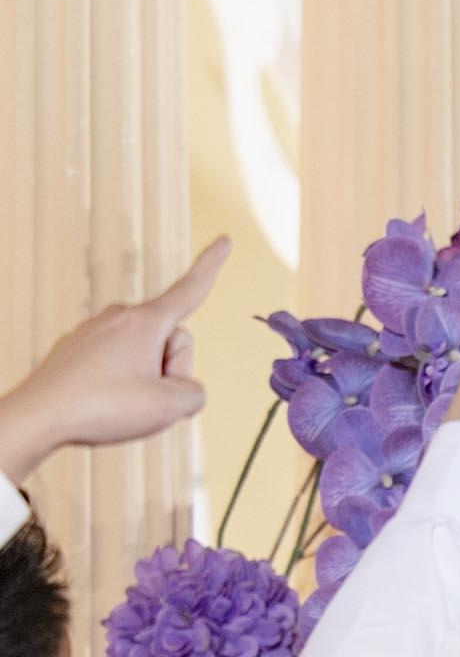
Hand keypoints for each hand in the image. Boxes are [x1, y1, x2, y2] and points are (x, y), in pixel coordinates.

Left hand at [0, 240, 226, 481]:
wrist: (36, 417)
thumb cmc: (103, 407)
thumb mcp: (169, 408)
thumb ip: (194, 393)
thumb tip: (182, 387)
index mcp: (145, 322)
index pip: (190, 290)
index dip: (212, 266)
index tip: (225, 239)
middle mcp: (119, 317)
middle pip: (171, 341)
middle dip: (171, 370)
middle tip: (142, 397)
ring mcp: (95, 331)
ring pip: (143, 355)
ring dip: (143, 380)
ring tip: (114, 402)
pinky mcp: (77, 348)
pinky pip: (117, 364)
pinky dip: (117, 384)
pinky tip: (97, 401)